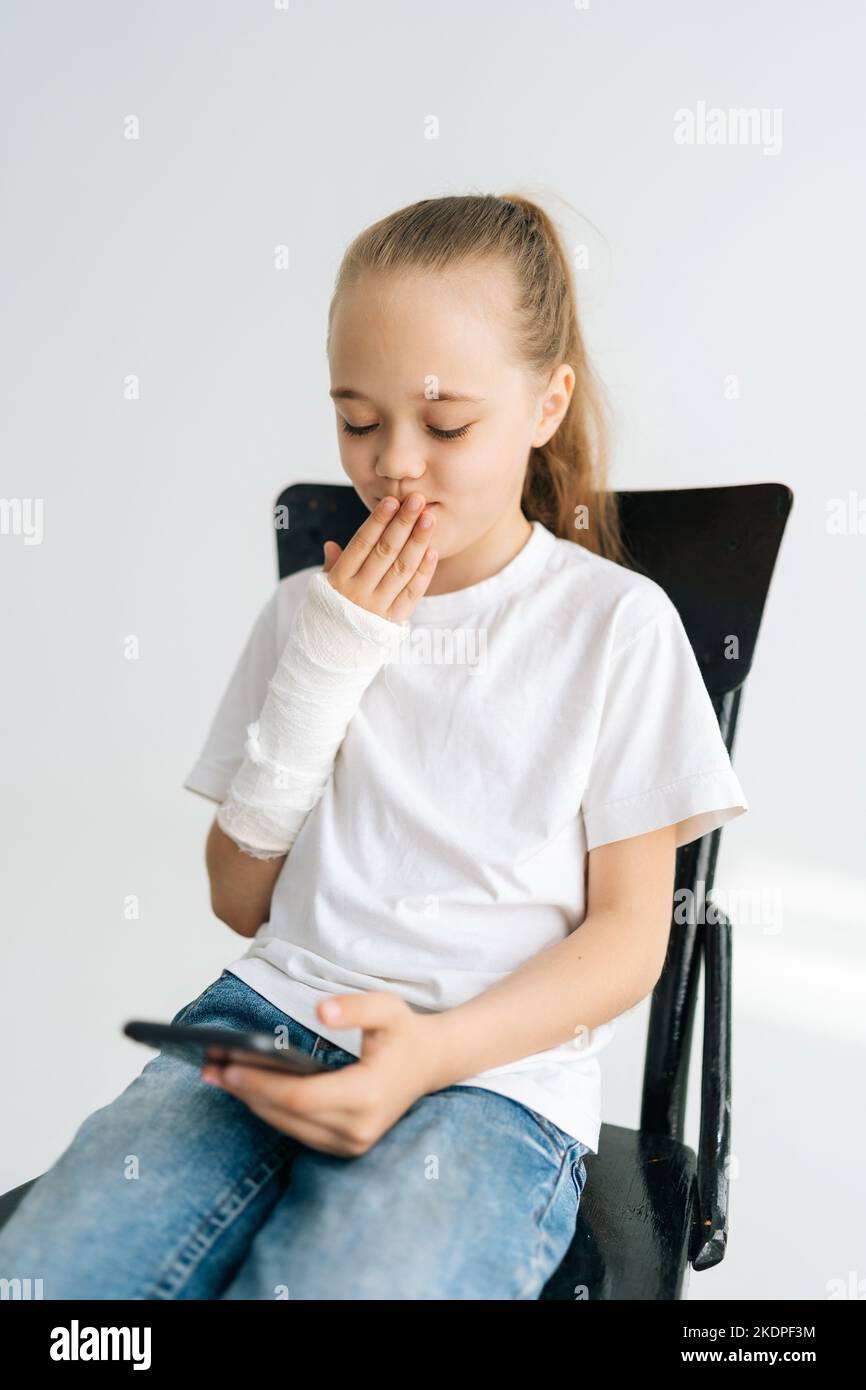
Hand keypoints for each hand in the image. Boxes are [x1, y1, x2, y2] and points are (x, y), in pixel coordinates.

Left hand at [200, 992, 440, 1156]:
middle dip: (245, 1092)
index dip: (261, 1084)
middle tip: (210, 1068)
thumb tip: (321, 1010)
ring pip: (288, 1127)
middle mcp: (358, 1128)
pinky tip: (247, 1090)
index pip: (301, 1097)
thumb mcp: (388, 1007)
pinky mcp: (345, 1147)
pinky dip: (270, 1112)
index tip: (229, 1066)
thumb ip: (355, 1008)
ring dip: (251, 1103)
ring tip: (219, 1076)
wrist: (430, 1064)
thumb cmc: (404, 1033)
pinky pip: (298, 1132)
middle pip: (287, 1115)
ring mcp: (352, 1143)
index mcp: (368, 1095)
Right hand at [322, 492, 437, 624]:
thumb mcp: (323, 589)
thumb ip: (332, 566)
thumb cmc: (329, 614)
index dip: (377, 521)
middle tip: (417, 500)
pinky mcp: (394, 621)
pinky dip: (424, 571)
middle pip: (385, 552)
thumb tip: (331, 544)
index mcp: (339, 579)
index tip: (392, 500)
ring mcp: (378, 607)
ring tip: (429, 519)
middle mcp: (358, 592)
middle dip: (403, 524)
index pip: (361, 543)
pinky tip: (432, 550)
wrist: (332, 656)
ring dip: (418, 542)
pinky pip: (413, 593)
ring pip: (402, 569)